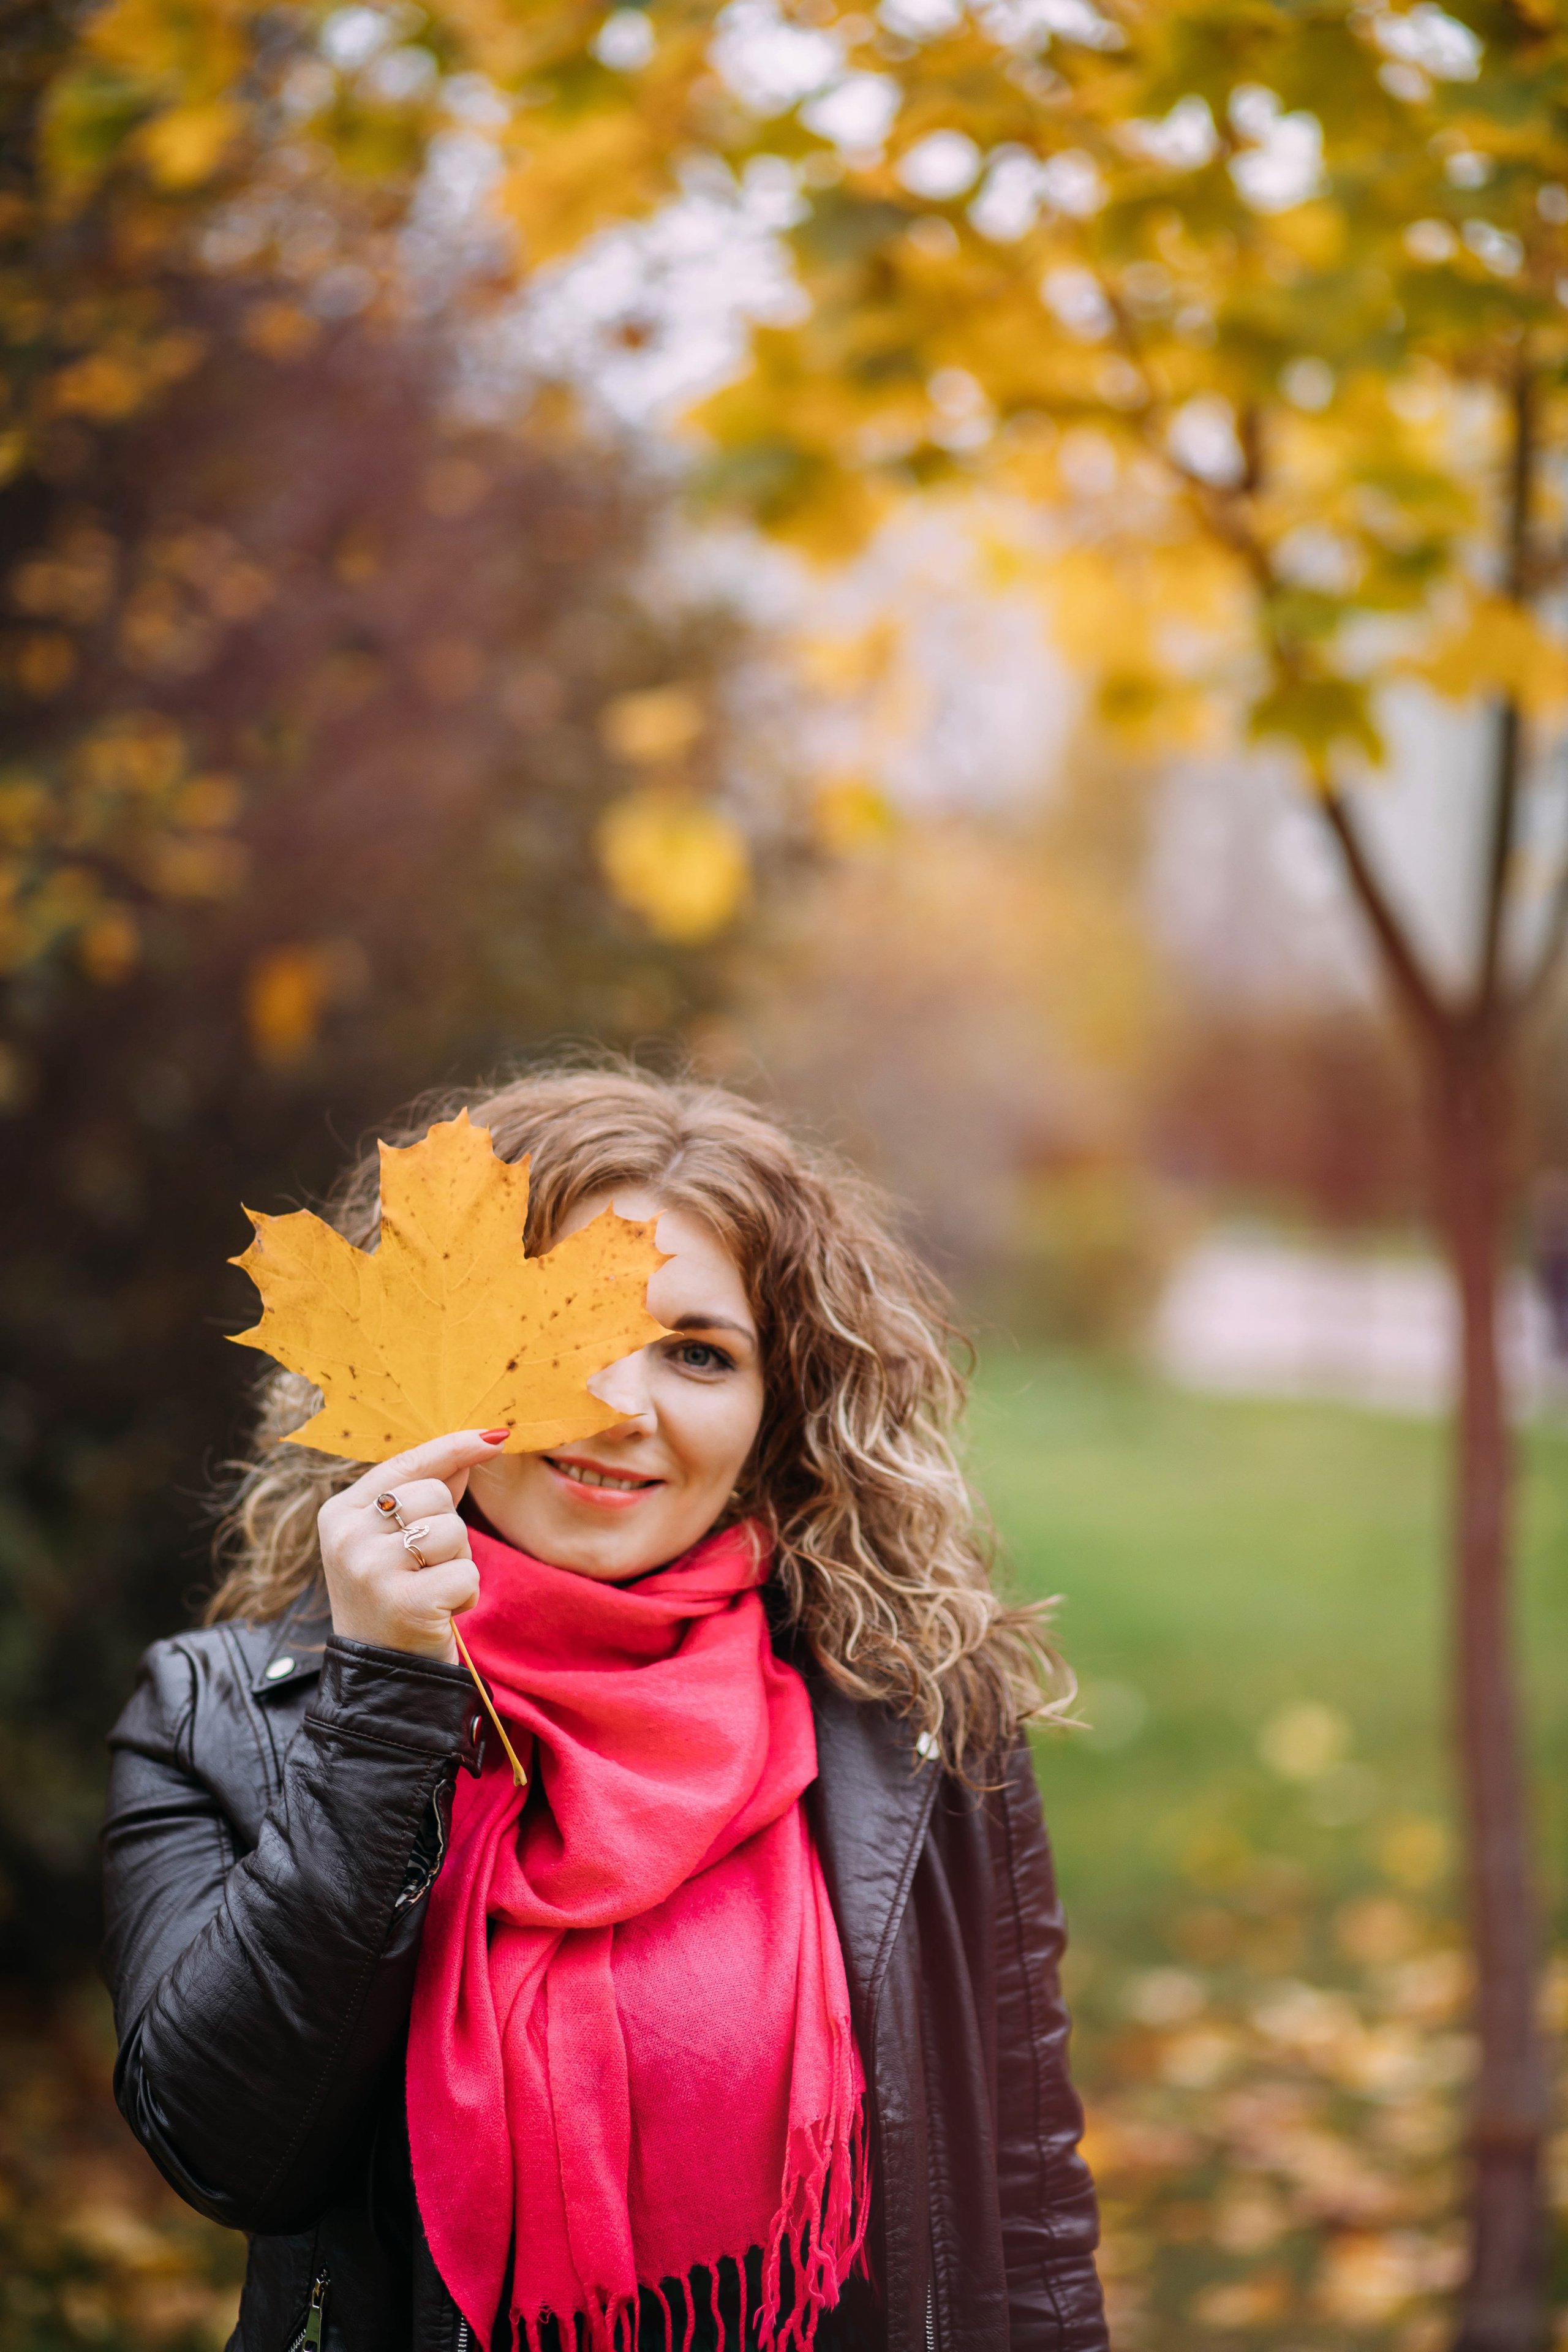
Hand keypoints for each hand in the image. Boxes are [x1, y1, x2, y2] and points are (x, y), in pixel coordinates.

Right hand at [318, 1429, 507, 1661]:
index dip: (454, 1447)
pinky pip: (466, 1573)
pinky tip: (438, 1614)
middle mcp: (348, 1537)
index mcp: (340, 1513)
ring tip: (430, 1590)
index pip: (407, 1463)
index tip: (495, 1436)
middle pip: (436, 1496)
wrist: (380, 1677)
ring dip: (457, 1563)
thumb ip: (428, 1493)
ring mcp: (372, 1570)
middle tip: (426, 1568)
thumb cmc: (395, 1598)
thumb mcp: (394, 1541)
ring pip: (453, 1532)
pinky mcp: (405, 1603)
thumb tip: (477, 1445)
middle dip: (449, 1530)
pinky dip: (465, 1595)